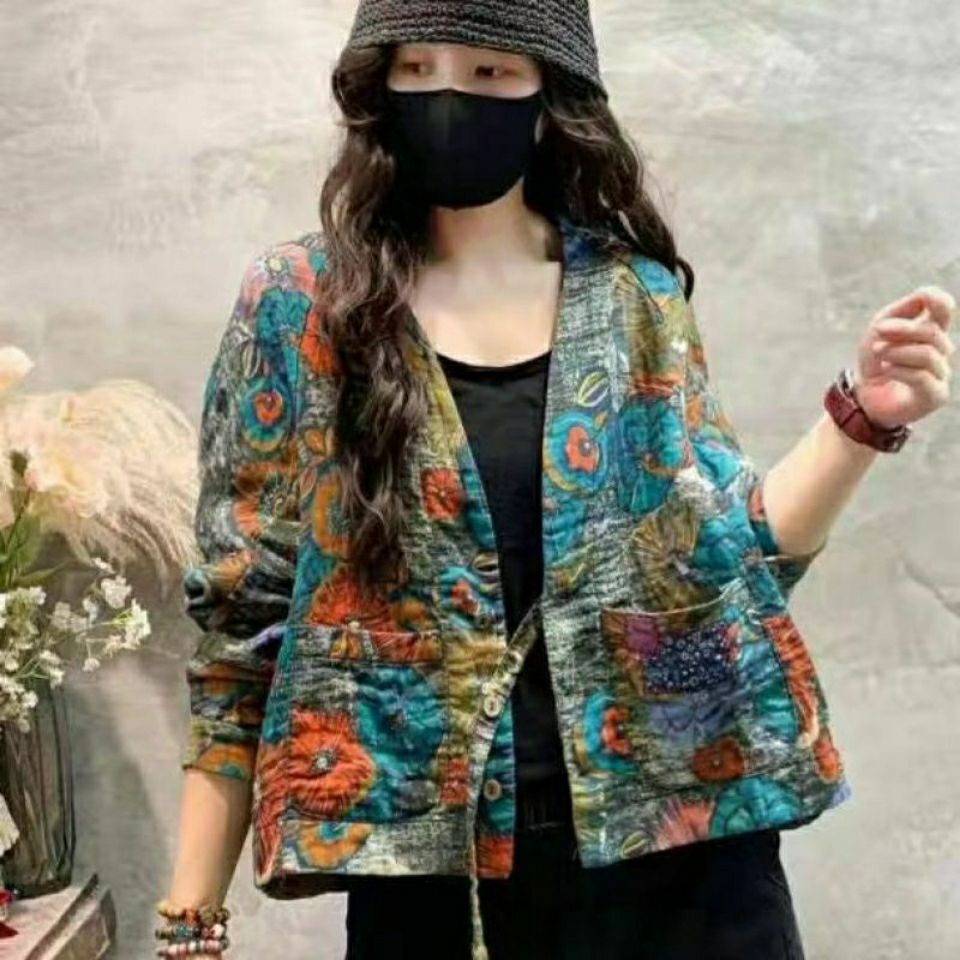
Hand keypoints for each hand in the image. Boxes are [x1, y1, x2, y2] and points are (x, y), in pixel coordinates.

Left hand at [852, 285, 955, 428]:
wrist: (864, 398)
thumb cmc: (874, 361)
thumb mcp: (879, 331)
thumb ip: (900, 311)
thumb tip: (925, 295)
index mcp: (930, 333)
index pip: (944, 311)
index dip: (939, 300)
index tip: (923, 295)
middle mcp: (941, 353)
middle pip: (932, 333)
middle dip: (903, 329)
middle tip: (878, 330)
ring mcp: (941, 375)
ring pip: (928, 354)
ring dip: (897, 350)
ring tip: (878, 352)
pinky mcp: (936, 396)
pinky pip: (922, 377)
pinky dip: (899, 369)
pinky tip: (886, 369)